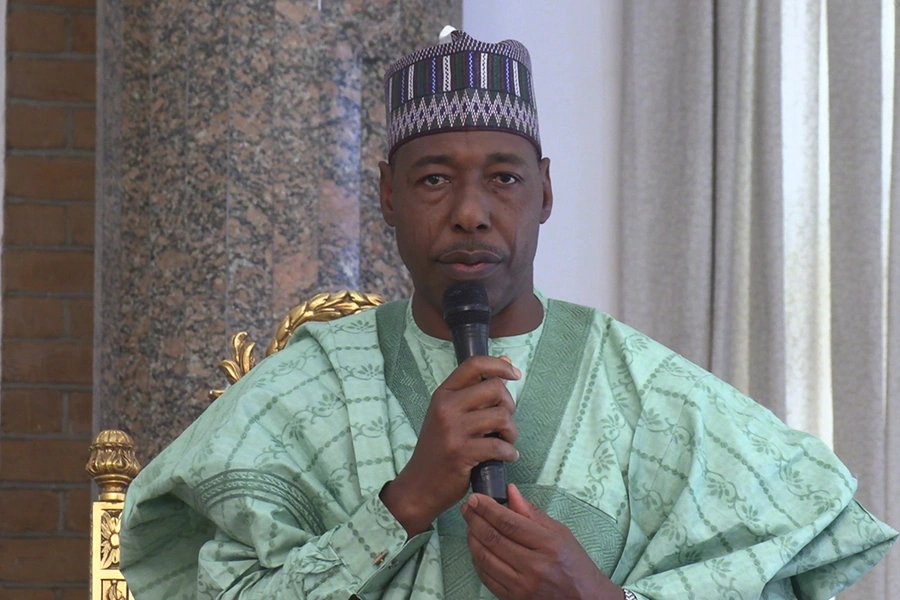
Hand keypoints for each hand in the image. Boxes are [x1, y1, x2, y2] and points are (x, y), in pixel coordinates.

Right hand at [381, 355, 520, 535]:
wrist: (419, 486)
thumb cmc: (438, 449)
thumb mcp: (448, 415)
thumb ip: (474, 391)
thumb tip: (505, 362)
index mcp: (443, 394)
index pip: (474, 364)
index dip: (500, 365)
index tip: (514, 374)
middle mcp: (446, 407)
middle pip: (495, 389)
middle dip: (509, 405)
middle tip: (504, 422)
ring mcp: (453, 430)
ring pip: (501, 417)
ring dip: (511, 432)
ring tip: (506, 441)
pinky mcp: (461, 453)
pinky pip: (499, 445)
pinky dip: (510, 452)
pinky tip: (507, 456)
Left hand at [461, 484, 622, 599]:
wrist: (584, 599)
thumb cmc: (574, 564)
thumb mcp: (560, 532)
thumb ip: (531, 513)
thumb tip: (510, 491)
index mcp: (548, 545)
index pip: (509, 523)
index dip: (488, 508)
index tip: (475, 498)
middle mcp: (534, 566)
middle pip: (493, 539)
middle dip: (475, 520)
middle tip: (467, 507)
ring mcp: (522, 586)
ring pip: (485, 558)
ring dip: (472, 539)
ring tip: (470, 525)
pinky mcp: (514, 599)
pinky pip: (487, 577)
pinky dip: (477, 560)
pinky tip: (476, 547)